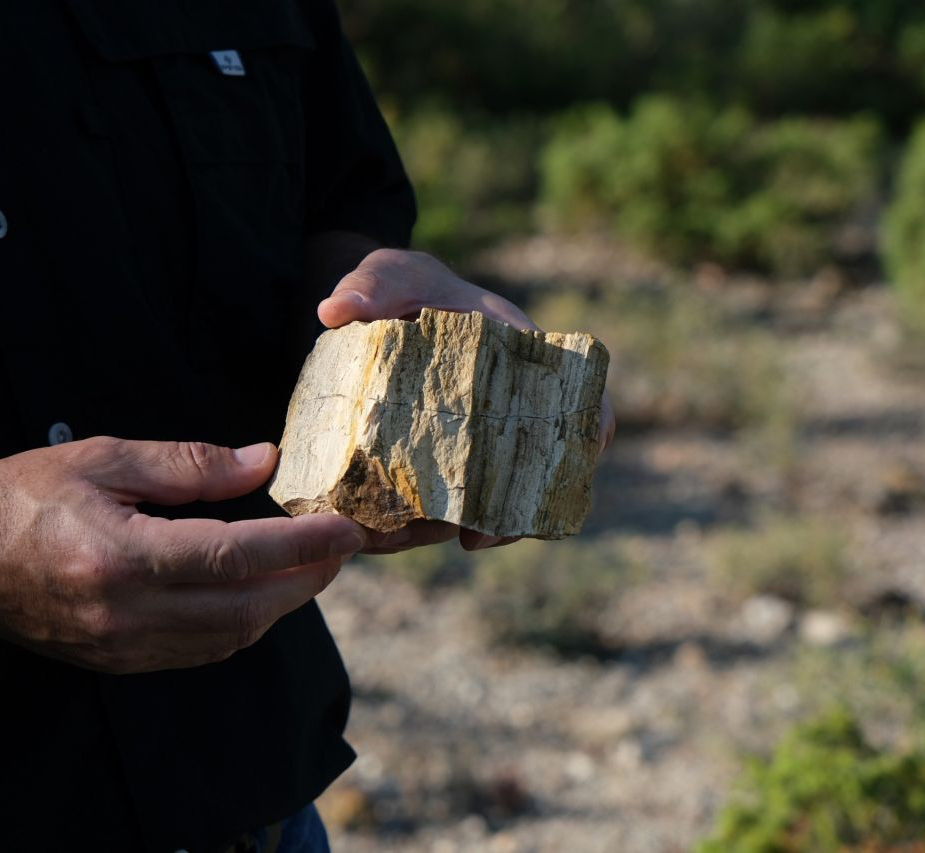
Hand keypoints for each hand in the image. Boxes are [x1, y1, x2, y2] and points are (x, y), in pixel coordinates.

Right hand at [0, 438, 364, 672]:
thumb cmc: (16, 497)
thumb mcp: (101, 458)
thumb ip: (188, 464)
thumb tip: (261, 461)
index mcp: (120, 557)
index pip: (236, 556)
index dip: (302, 544)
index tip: (346, 528)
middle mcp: (125, 614)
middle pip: (246, 610)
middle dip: (305, 580)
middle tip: (338, 547)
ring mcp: (122, 648)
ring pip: (230, 639)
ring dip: (279, 606)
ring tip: (308, 566)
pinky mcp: (118, 662)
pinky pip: (200, 652)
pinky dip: (241, 624)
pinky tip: (255, 593)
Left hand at [317, 248, 614, 550]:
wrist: (372, 312)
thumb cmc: (399, 288)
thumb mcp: (390, 275)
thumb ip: (370, 285)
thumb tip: (334, 311)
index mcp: (517, 359)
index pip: (579, 397)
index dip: (590, 428)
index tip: (583, 456)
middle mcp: (503, 413)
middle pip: (536, 474)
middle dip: (513, 515)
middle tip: (474, 539)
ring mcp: (470, 447)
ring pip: (484, 504)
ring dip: (456, 530)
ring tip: (412, 542)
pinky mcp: (432, 467)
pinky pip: (437, 508)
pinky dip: (416, 527)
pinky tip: (383, 535)